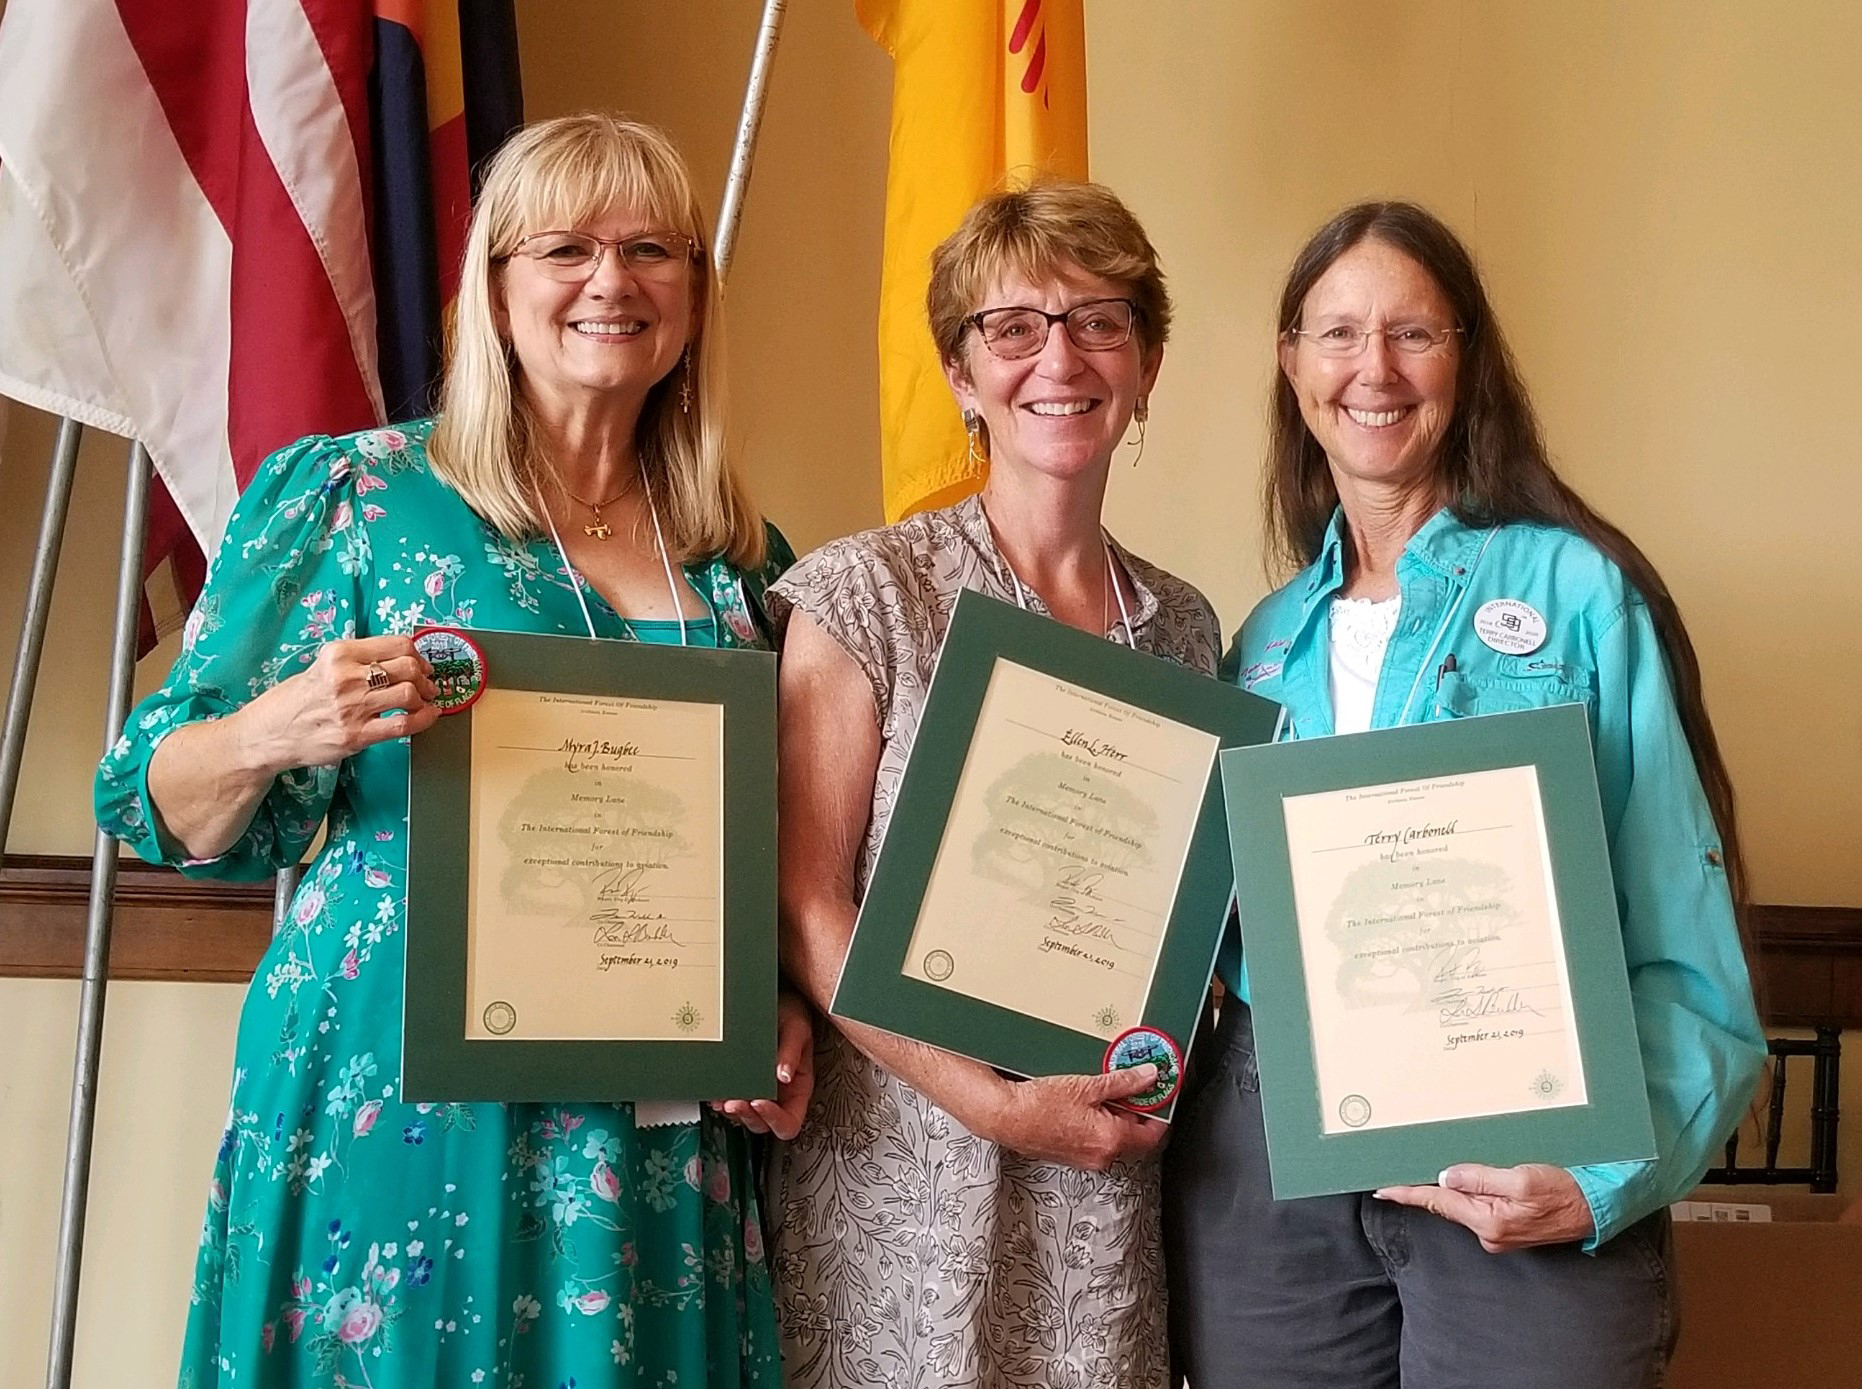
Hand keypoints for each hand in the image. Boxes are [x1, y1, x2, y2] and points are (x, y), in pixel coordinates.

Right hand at [238, 636, 440, 772]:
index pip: (396, 644)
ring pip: (408, 693)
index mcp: (338, 653)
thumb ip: (357, 660)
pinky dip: (424, 719)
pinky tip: (428, 716)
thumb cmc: (297, 700)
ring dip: (425, 697)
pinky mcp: (356, 735)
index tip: (421, 663)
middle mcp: (346, 677)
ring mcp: (352, 707)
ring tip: (424, 701)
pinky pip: (403, 724)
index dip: (417, 654)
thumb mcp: (323, 666)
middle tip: (427, 684)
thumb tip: (401, 659)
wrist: (268, 734)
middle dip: (424, 676)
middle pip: (407, 667)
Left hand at [711, 992, 814, 1140]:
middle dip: (747, 1116)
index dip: (775, 1119)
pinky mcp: (742, 1084)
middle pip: (764, 1124)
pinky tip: (716, 1093)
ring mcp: (760, 1091)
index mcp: (798, 1088)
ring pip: (745, 1117)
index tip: (760, 1101)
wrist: (773, 1000)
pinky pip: (732, 1103)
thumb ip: (792, 1050)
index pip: (790, 1121)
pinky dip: (722, 1102)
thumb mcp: (797, 1027)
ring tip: (722, 1099)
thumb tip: (783, 1075)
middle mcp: (780, 1095)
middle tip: (734, 1102)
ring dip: (732, 1112)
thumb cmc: (790, 1013)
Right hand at [982, 1066, 1168, 1170]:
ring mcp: (1086, 1159)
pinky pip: (1096, 1140)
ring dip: (1114, 1117)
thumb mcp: (1087, 1086)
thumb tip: (1148, 1077)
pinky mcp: (1071, 1157)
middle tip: (1129, 1085)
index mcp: (1112, 1140)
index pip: (1152, 1133)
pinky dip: (1097, 1124)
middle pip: (1133, 1135)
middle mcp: (1102, 1156)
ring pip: (1113, 1137)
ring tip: (1100, 1091)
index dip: (1158, 1111)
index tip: (1158, 1094)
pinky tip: (1084, 1105)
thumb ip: (1123, 1083)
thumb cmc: (1039, 1105)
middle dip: (1134, 1111)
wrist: (1006, 1117)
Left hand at [1374, 1163, 1593, 1251]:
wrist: (1596, 1208)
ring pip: (1465, 1203)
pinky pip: (1481, 1205)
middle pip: (1449, 1204)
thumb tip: (1446, 1177)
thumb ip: (1481, 1179)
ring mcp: (1498, 1232)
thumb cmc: (1564, 1193)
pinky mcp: (1508, 1226)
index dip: (1409, 1194)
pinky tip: (1470, 1177)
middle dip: (1429, 1185)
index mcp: (1488, 1222)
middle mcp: (1489, 1232)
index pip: (1439, 1203)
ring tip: (1440, 1164)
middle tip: (1406, 1164)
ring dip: (1453, 1186)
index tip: (1383, 1189)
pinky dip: (1472, 1190)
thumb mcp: (1521, 1180)